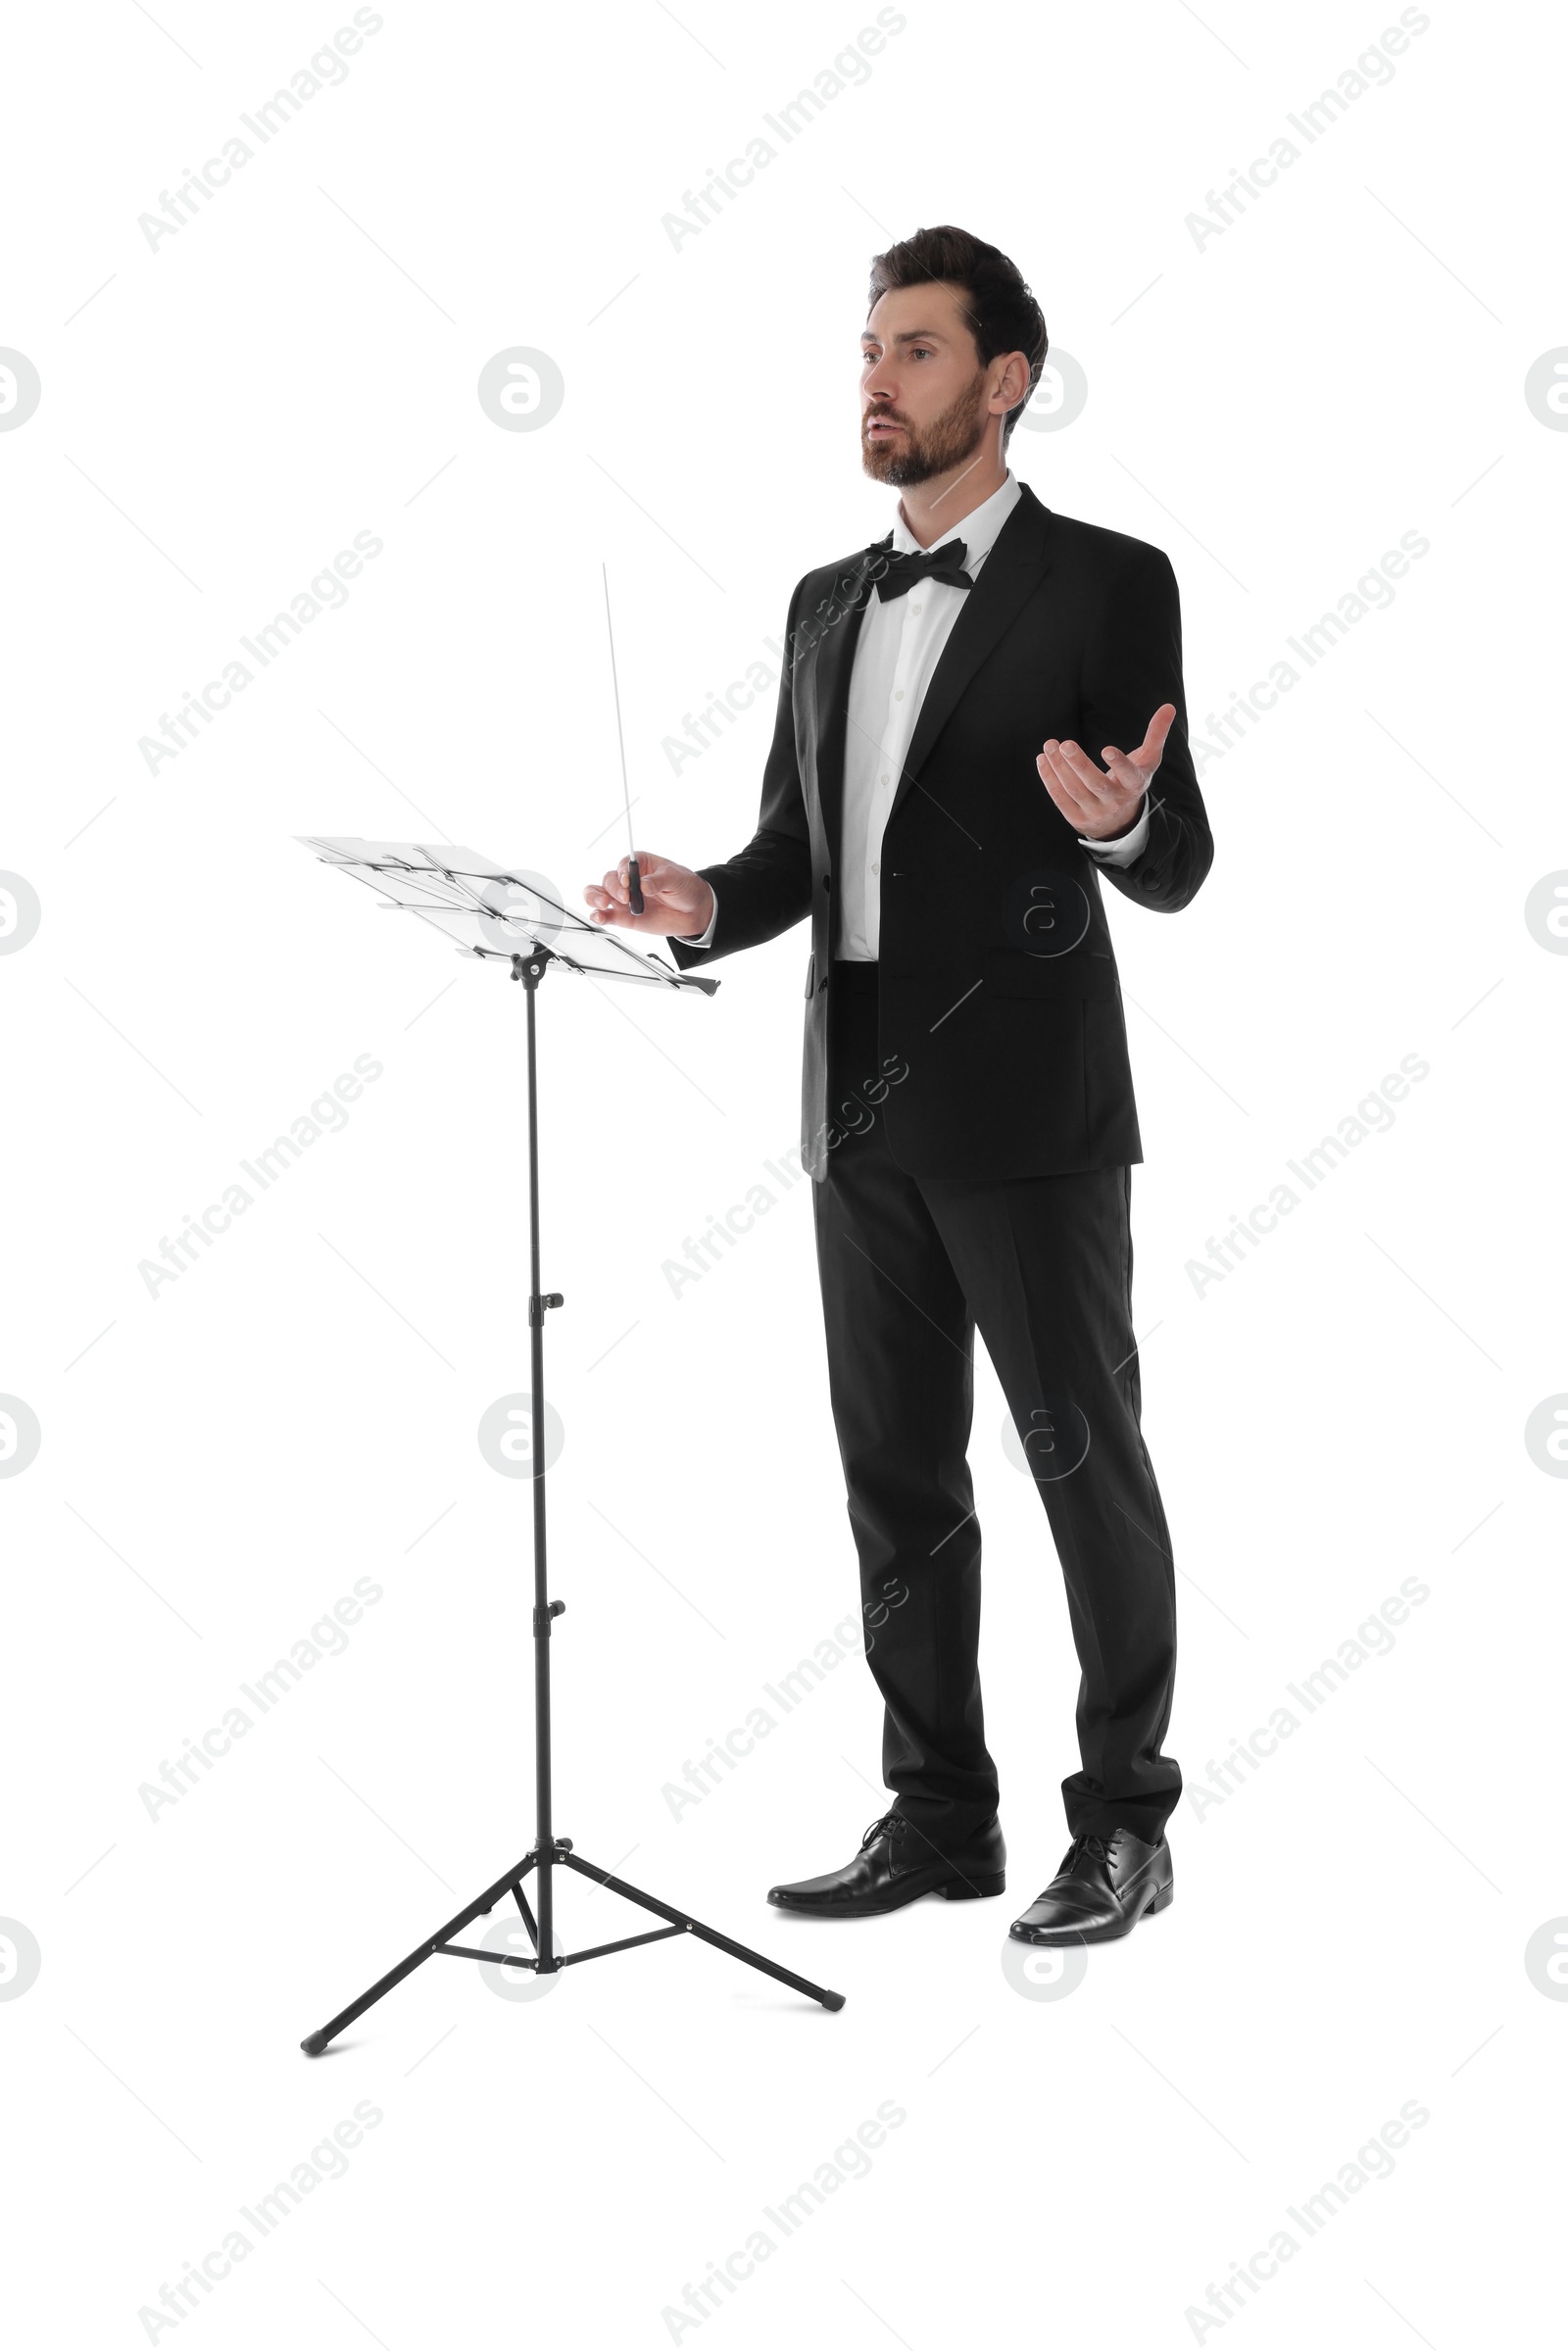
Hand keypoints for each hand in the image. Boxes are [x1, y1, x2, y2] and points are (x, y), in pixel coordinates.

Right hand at [583, 851, 713, 938]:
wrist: (694, 910)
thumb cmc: (685, 887)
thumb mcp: (675, 878)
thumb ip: (658, 881)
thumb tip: (644, 885)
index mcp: (640, 864)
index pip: (623, 865)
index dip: (623, 873)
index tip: (629, 882)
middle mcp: (628, 881)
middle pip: (609, 879)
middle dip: (613, 888)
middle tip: (625, 897)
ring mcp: (624, 899)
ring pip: (598, 894)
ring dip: (595, 897)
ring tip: (602, 904)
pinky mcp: (624, 917)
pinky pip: (606, 915)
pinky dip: (599, 916)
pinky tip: (599, 917)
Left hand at [1036, 703, 1174, 839]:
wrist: (1120, 821)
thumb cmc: (1132, 781)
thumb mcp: (1148, 761)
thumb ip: (1156, 734)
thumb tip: (1169, 706)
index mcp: (1134, 785)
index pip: (1128, 776)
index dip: (1119, 763)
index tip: (1106, 749)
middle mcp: (1115, 801)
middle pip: (1095, 784)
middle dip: (1079, 764)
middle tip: (1065, 744)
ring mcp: (1094, 812)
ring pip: (1074, 790)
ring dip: (1059, 768)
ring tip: (1050, 746)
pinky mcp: (1076, 818)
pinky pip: (1060, 798)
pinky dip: (1050, 779)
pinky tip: (1043, 759)